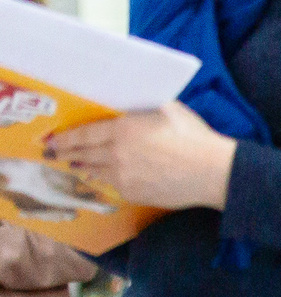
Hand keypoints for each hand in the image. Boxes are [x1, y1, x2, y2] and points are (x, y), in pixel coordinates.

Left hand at [43, 102, 236, 210]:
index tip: (51, 140)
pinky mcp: (133, 193)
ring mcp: (123, 176)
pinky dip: (104, 179)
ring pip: (94, 171)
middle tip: (54, 154)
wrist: (213, 172)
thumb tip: (128, 104)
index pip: (84, 134)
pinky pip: (112, 185)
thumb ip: (143, 107)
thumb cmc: (194, 137)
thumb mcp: (169, 109)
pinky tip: (102, 177)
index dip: (65, 138)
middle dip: (66, 153)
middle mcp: (116, 154)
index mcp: (123, 129)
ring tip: (75, 165)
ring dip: (82, 167)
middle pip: (83, 154)